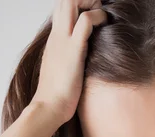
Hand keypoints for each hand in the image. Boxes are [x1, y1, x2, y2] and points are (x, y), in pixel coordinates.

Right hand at [31, 0, 106, 123]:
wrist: (48, 107)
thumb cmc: (56, 95)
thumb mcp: (62, 71)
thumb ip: (68, 60)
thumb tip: (81, 61)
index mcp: (54, 41)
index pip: (61, 10)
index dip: (77, 5)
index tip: (92, 13)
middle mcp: (56, 36)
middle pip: (64, 1)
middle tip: (97, 9)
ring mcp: (63, 41)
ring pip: (71, 3)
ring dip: (89, 2)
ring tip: (101, 14)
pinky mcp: (74, 49)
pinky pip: (86, 21)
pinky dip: (98, 16)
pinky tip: (105, 23)